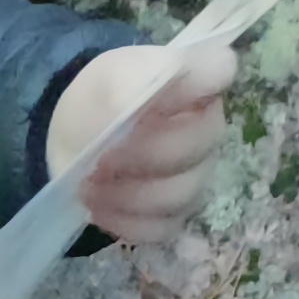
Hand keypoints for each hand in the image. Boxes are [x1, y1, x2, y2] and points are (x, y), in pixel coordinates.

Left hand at [47, 38, 236, 249]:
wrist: (77, 142)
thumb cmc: (101, 102)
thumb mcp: (105, 79)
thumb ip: (128, 79)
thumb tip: (148, 89)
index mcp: (197, 79)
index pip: (220, 70)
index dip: (191, 85)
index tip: (150, 99)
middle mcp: (207, 128)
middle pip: (197, 145)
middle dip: (145, 153)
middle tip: (100, 156)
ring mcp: (195, 175)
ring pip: (180, 194)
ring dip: (130, 192)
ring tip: (90, 183)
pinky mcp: (175, 215)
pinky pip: (161, 227)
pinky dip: (125, 221)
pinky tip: (98, 206)